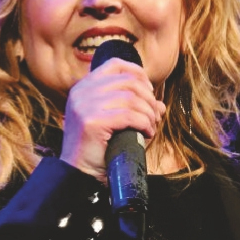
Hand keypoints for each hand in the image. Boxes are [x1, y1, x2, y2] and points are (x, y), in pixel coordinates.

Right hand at [59, 58, 166, 183]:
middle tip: (155, 114)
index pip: (115, 65)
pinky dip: (144, 123)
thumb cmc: (97, 149)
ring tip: (151, 126)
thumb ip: (132, 107)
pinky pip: (129, 115)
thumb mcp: (112, 121)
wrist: (79, 174)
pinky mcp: (92, 121)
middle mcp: (81, 92)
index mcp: (83, 87)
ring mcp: (84, 105)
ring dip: (148, 113)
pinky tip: (147, 133)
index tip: (149, 91)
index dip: (137, 73)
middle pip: (127, 81)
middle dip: (148, 97)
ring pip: (131, 98)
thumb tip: (160, 105)